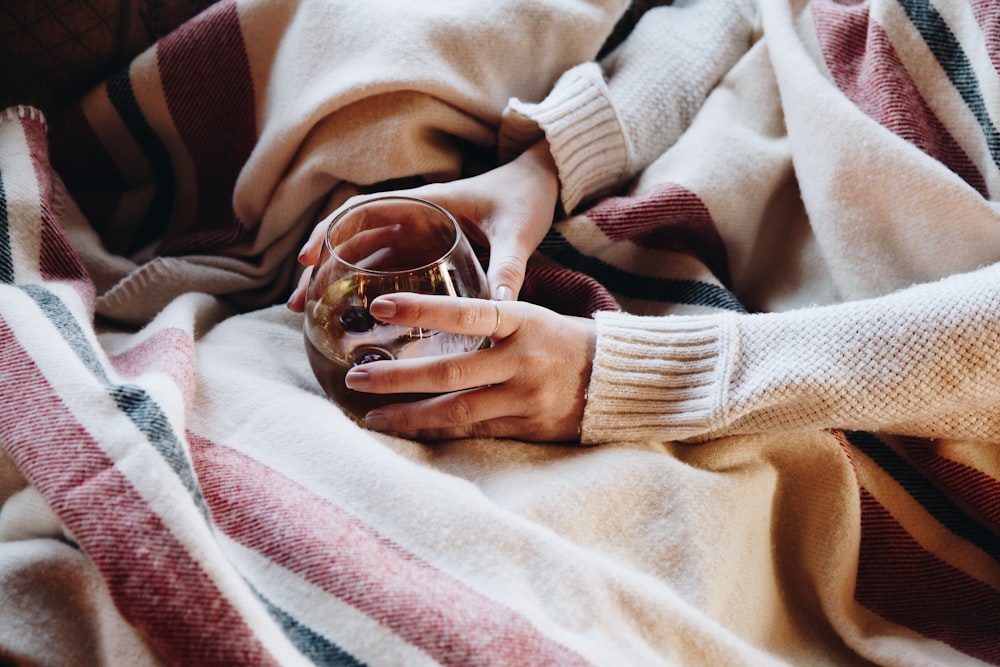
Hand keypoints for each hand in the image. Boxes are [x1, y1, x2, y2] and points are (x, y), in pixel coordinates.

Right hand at [287, 139, 558, 311]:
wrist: (542, 184)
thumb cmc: (525, 198)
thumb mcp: (517, 231)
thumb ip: (508, 267)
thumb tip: (500, 309)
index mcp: (426, 203)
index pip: (362, 210)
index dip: (330, 231)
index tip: (308, 259)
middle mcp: (415, 218)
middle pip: (353, 240)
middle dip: (322, 268)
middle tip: (298, 303)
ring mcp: (419, 237)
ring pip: (366, 258)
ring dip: (338, 281)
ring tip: (314, 316)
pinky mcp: (430, 253)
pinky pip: (390, 270)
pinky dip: (367, 289)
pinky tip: (356, 319)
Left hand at [342, 293, 595, 441]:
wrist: (613, 379)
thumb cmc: (560, 339)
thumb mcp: (528, 317)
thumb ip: (486, 321)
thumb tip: (424, 320)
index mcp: (522, 321)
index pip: (467, 312)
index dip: (423, 309)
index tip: (381, 305)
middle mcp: (522, 360)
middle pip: (451, 372)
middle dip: (398, 378)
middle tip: (357, 377)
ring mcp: (525, 397)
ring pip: (458, 411)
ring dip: (410, 415)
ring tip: (372, 416)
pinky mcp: (527, 427)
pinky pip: (474, 432)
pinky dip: (438, 432)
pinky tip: (409, 430)